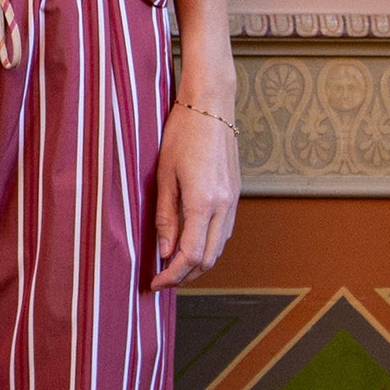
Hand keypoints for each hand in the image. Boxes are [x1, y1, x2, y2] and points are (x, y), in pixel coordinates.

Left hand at [150, 99, 238, 289]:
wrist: (211, 107)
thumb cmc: (182, 134)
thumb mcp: (164, 176)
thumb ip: (166, 217)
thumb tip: (165, 252)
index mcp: (203, 202)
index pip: (189, 256)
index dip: (172, 275)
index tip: (155, 282)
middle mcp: (223, 206)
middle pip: (208, 259)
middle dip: (185, 276)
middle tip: (162, 279)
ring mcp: (233, 201)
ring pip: (219, 248)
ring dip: (198, 263)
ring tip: (174, 265)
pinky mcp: (235, 194)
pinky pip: (224, 232)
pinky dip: (208, 246)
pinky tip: (191, 243)